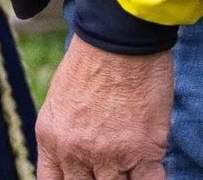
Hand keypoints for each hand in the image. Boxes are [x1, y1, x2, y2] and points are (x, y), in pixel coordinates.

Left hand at [36, 35, 172, 179]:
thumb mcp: (61, 99)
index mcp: (50, 137)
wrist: (118, 36)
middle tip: (111, 170)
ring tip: (130, 164)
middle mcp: (75, 151)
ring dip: (125, 179)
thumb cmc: (92, 59)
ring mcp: (109, 155)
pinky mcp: (142, 152)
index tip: (83, 178)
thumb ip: (65, 133)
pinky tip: (151, 168)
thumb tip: (76, 159)